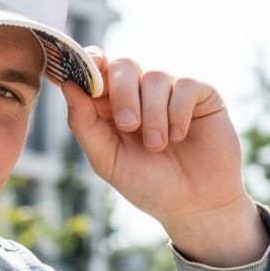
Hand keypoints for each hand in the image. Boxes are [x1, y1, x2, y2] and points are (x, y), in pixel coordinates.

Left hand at [62, 50, 268, 265]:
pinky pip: (185, 85)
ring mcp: (171, 91)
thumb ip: (85, 125)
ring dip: (153, 115)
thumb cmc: (148, 185)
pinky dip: (178, 112)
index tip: (90, 72)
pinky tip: (179, 136)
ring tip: (157, 146)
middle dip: (123, 95)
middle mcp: (140, 94)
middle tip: (129, 126)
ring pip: (154, 77)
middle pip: (123, 66)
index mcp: (111, 107)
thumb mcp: (108, 160)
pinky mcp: (201, 94)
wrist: (194, 205)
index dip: (91, 65)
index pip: (97, 71)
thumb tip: (68, 86)